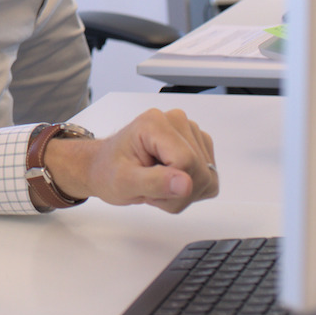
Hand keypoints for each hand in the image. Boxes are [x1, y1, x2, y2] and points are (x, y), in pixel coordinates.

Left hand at [43, 108, 217, 214]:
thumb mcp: (123, 182)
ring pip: (207, 178)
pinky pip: (209, 179)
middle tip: (149, 189)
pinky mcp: (199, 146)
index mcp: (155, 123)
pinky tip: (168, 182)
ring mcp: (191, 132)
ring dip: (183, 193)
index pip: (187, 162)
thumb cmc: (109, 171)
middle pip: (200, 171)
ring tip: (156, 184)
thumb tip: (186, 184)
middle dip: (177, 193)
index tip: (147, 188)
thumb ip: (154, 182)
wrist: (105, 167)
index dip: (171, 186)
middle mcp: (177, 121)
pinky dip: (190, 190)